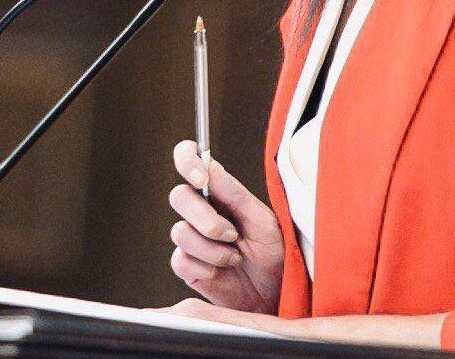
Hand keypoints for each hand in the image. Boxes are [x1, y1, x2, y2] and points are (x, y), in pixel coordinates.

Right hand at [167, 139, 283, 312]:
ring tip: (236, 258)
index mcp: (219, 192)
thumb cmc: (274, 253)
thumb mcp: (262, 220)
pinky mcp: (187, 265)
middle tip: (232, 235)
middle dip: (206, 219)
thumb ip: (234, 193)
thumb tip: (209, 166)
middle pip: (179, 196)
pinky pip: (181, 260)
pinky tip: (222, 272)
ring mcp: (191, 238)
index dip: (186, 160)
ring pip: (180, 232)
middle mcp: (201, 211)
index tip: (202, 180)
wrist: (275, 295)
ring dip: (213, 249)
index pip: (189, 160)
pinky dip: (206, 268)